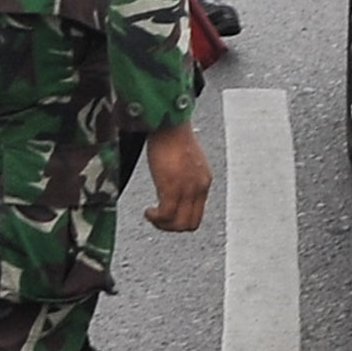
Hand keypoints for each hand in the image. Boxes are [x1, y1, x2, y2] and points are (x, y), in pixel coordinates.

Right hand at [143, 119, 210, 233]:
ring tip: (151, 215)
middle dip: (171, 227)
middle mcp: (199, 188)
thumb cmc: (172, 135)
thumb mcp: (184, 159)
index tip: (165, 214)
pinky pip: (166, 215)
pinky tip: (147, 212)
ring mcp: (187, 189)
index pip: (197, 214)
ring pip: (178, 224)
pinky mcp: (172, 187)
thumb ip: (183, 175)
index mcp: (203, 181)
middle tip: (156, 219)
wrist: (169, 122)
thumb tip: (172, 185)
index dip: (180, 220)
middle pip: (190, 224)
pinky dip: (155, 218)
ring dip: (162, 225)